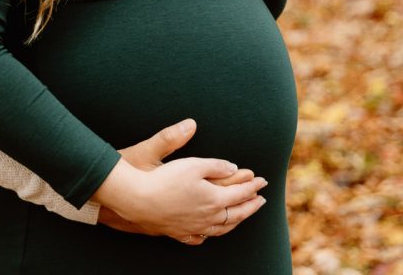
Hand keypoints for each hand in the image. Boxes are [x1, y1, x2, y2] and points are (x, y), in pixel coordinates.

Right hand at [94, 118, 267, 242]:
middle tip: (261, 199)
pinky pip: (200, 238)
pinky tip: (209, 233)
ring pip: (222, 228)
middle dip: (250, 205)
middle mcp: (209, 217)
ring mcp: (195, 227)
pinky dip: (210, 235)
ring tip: (243, 216)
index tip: (263, 180)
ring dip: (236, 221)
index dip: (253, 186)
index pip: (240, 192)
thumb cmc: (165, 179)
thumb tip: (234, 167)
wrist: (139, 200)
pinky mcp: (180, 232)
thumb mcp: (192, 164)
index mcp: (214, 198)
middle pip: (236, 213)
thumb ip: (215, 165)